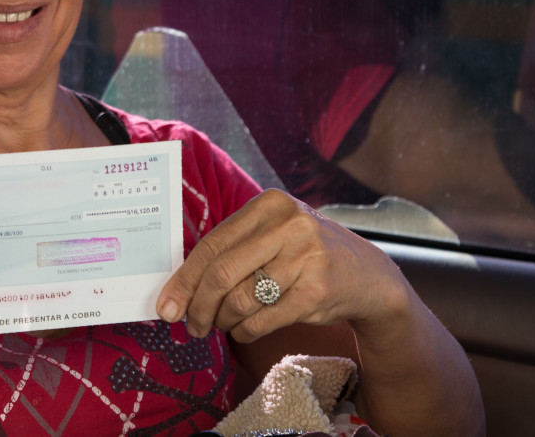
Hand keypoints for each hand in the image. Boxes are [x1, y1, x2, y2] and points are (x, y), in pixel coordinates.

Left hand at [155, 189, 408, 342]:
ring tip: (221, 325)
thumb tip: (178, 291)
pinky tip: (242, 330)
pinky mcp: (316, 291)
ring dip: (222, 321)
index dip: (184, 279)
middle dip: (198, 306)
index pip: (212, 244)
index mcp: (269, 204)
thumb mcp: (273, 236)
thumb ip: (231, 252)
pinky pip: (262, 319)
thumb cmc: (304, 256)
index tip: (166, 305)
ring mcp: (305, 258)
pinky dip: (244, 331)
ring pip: (240, 300)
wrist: (367, 276)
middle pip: (221, 273)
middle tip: (189, 325)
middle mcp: (289, 225)